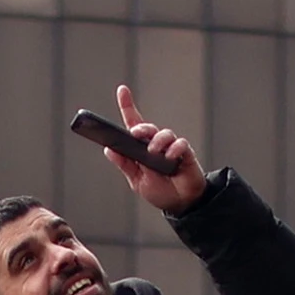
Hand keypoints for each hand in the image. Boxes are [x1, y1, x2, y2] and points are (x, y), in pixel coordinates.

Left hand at [105, 85, 207, 213]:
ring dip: (157, 140)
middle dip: (141, 128)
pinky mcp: (185, 153)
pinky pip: (180, 143)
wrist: (181, 204)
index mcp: (141, 149)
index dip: (127, 106)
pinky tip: (170, 158)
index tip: (122, 90)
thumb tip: (108, 149)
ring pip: (164, 133)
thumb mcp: (137, 181)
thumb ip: (125, 165)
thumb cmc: (160, 192)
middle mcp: (156, 144)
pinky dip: (174, 149)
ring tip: (154, 152)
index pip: (133, 124)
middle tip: (136, 134)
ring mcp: (171, 147)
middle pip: (147, 127)